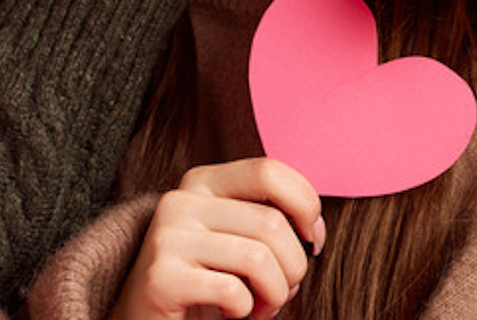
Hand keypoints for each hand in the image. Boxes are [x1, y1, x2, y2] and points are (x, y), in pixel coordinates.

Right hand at [110, 158, 323, 319]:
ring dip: (274, 294)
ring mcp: (167, 236)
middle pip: (271, 222)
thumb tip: (315, 229)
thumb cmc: (205, 282)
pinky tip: (231, 313)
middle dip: (293, 268)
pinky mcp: (161, 276)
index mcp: (202, 181)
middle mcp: (181, 200)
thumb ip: (265, 218)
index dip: (306, 206)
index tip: (313, 241)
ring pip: (258, 258)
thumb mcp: (234, 237)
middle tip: (279, 292)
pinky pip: (232, 291)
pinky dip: (245, 310)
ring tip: (259, 307)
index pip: (269, 171)